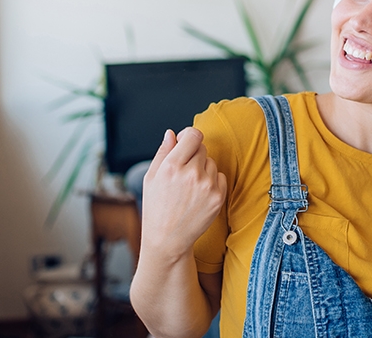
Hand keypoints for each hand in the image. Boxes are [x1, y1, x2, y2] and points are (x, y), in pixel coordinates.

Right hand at [141, 127, 227, 257]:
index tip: (185, 142)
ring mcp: (207, 185)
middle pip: (202, 148)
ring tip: (189, 187)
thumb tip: (172, 133)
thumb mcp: (151, 178)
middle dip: (193, 155)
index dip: (189, 136)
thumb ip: (163, 152)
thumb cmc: (156, 207)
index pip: (193, 135)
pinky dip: (212, 182)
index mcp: (172, 166)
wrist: (168, 239)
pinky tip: (199, 194)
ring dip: (203, 169)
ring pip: (211, 162)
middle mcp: (191, 173)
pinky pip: (221, 176)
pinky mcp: (218, 196)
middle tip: (183, 173)